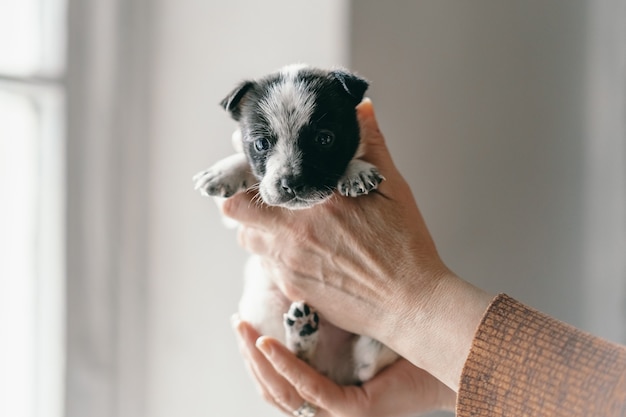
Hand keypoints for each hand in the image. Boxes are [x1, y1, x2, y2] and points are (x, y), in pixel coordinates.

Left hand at [222, 99, 491, 389]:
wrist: (410, 303)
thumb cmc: (405, 245)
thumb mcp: (392, 187)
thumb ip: (371, 144)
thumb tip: (362, 107)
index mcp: (316, 198)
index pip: (253, 178)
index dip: (246, 167)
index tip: (253, 161)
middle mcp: (293, 230)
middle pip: (235, 210)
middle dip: (242, 200)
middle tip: (263, 196)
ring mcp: (289, 262)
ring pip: (248, 240)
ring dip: (258, 228)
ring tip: (283, 225)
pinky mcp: (292, 288)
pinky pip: (267, 267)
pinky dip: (276, 256)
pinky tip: (302, 253)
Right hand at [233, 317, 455, 416]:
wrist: (450, 352)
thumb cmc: (405, 337)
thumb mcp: (353, 322)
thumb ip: (326, 314)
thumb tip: (300, 278)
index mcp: (327, 388)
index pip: (279, 380)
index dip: (256, 354)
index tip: (242, 320)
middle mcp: (329, 407)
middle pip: (273, 390)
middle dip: (248, 356)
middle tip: (236, 323)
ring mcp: (340, 413)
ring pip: (285, 394)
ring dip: (258, 361)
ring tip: (244, 329)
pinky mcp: (354, 411)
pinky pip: (312, 391)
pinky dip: (286, 367)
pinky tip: (269, 342)